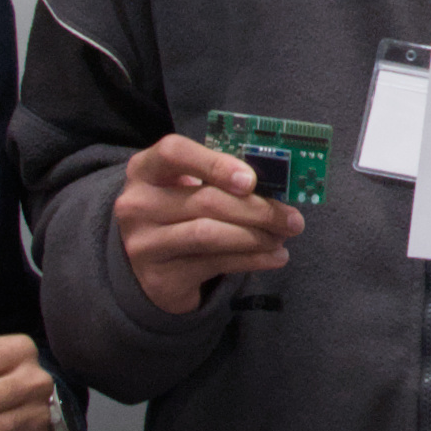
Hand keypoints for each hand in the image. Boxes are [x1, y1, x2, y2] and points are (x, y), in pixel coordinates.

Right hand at [112, 133, 304, 316]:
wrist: (148, 261)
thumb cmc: (179, 210)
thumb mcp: (188, 184)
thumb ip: (222, 177)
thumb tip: (279, 183)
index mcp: (145, 169)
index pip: (174, 153)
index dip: (215, 164)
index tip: (251, 179)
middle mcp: (137, 205)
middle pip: (204, 200)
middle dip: (257, 209)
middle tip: (292, 218)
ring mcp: (144, 244)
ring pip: (209, 235)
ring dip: (256, 236)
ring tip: (283, 237)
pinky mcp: (160, 278)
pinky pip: (214, 264)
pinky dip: (252, 260)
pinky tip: (274, 256)